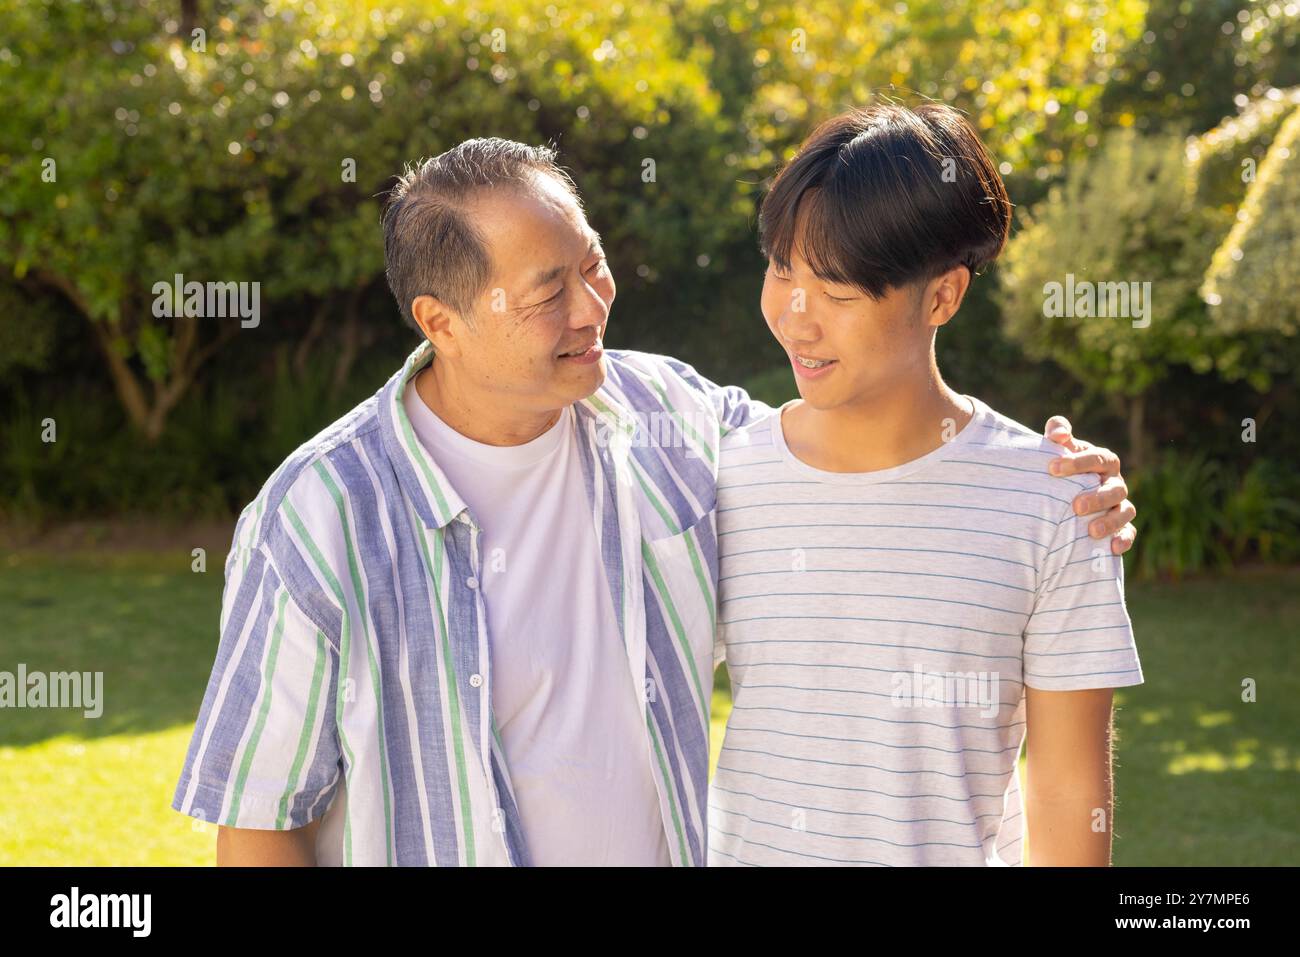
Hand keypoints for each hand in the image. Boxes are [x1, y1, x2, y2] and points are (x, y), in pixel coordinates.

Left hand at [1042, 415, 1136, 555]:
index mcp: (1103, 462)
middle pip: (1115, 489)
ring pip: (1125, 512)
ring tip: (1091, 531)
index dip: (1078, 462)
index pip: (1097, 458)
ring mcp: (1119, 505)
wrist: (1061, 496)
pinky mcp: (1120, 527)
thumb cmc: (1060, 467)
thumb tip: (1057, 434)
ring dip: (1110, 522)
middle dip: (1097, 498)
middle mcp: (1115, 483)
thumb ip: (1057, 432)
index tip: (1052, 468)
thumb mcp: (1058, 449)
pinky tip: (1113, 548)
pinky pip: (1129, 533)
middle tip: (1076, 506)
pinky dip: (1124, 540)